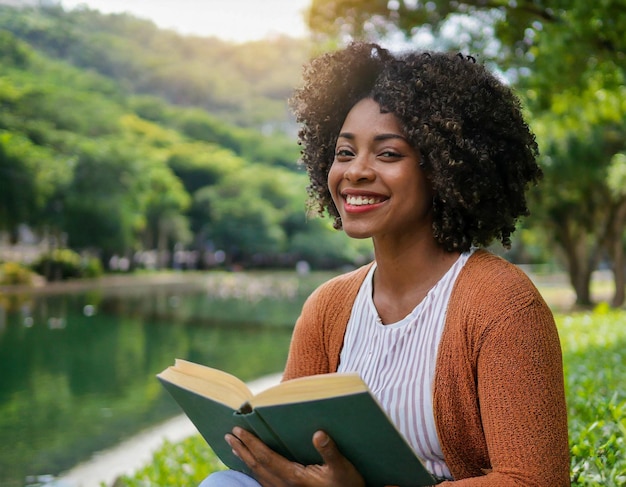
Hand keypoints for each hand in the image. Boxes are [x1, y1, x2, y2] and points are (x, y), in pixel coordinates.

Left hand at [226, 427, 365, 486]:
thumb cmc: (347, 486)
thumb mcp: (343, 468)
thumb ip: (330, 452)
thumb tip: (319, 434)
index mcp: (295, 478)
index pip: (266, 458)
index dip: (251, 444)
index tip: (239, 431)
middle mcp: (285, 486)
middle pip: (257, 466)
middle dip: (242, 449)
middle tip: (229, 435)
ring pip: (259, 475)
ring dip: (246, 459)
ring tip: (235, 447)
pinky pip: (265, 481)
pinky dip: (255, 470)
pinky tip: (252, 465)